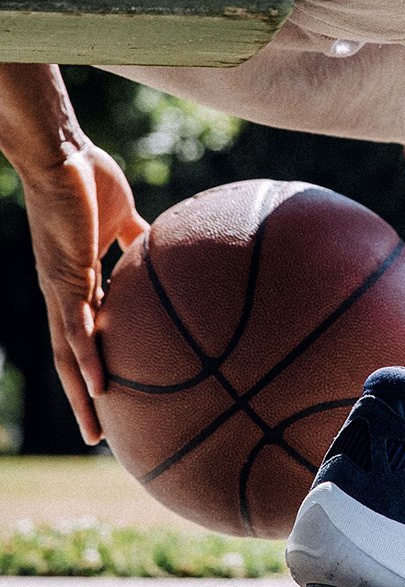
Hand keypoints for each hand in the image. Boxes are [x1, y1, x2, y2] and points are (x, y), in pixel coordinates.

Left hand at [22, 141, 146, 443]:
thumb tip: (164, 243)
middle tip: (94, 433)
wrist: (60, 153)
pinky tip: (97, 388)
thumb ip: (138, 237)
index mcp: (78, 281)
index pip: (86, 335)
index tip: (108, 394)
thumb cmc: (87, 176)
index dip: (95, 366)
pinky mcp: (65, 278)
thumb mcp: (122, 216)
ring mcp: (63, 290)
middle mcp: (65, 294)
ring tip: (92, 430)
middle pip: (72, 358)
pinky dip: (87, 360)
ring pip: (70, 355)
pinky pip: (77, 329)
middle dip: (81, 398)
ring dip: (79, 396)